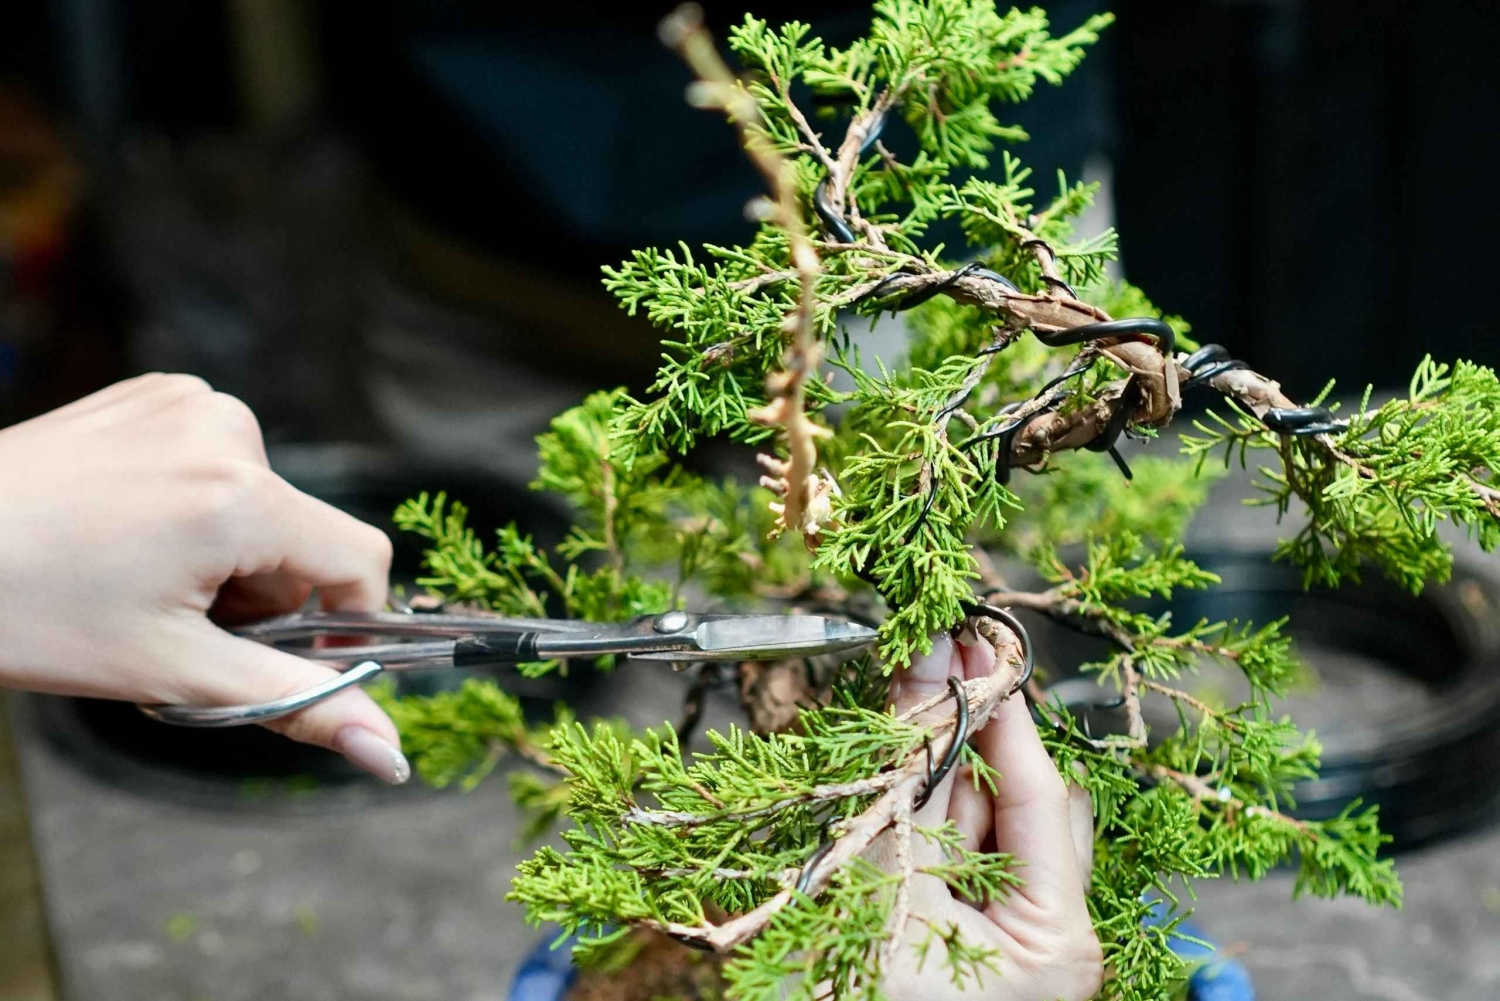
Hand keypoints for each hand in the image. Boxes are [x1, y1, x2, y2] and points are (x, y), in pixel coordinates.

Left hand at [0, 374, 408, 782]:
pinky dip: (197, 508)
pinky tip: (129, 532)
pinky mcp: (155, 392)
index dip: (338, 623)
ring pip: (264, 501)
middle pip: (305, 534)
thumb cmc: (23, 611)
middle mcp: (225, 428)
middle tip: (177, 623)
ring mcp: (187, 401)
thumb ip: (294, 704)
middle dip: (264, 594)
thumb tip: (388, 752)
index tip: (276, 656)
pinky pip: (220, 461)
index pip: (360, 561)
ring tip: (142, 576)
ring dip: (230, 553)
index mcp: (239, 495)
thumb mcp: (171, 671)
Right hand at [876, 632, 1103, 999]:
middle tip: (925, 671)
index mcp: (1055, 944)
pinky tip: (890, 791)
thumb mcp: (878, 865)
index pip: (1040, 792)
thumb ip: (910, 761)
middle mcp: (1050, 942)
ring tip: (889, 753)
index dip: (1001, 710)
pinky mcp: (973, 931)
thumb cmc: (839, 991)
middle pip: (1020, 800)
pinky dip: (925, 813)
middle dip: (962, 740)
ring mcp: (1014, 939)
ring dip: (934, 774)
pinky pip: (960, 848)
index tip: (973, 642)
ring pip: (987, 818)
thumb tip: (932, 657)